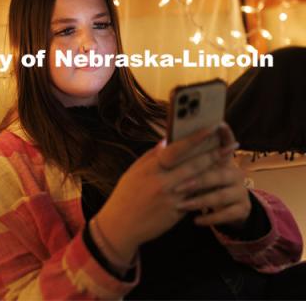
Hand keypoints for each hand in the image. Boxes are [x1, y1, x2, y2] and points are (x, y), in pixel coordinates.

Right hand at [96, 123, 235, 262]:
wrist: (121, 225)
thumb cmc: (126, 194)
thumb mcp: (134, 171)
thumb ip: (152, 156)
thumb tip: (166, 141)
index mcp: (152, 167)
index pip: (178, 148)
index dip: (196, 137)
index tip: (211, 127)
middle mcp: (163, 181)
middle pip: (195, 164)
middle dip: (215, 153)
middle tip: (232, 145)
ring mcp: (171, 198)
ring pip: (199, 181)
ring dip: (216, 170)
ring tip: (229, 161)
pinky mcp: (177, 213)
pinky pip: (195, 198)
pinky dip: (206, 189)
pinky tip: (218, 182)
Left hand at [175, 123, 251, 228]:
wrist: (224, 212)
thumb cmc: (201, 185)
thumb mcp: (193, 171)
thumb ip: (182, 157)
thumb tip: (164, 141)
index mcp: (220, 159)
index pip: (224, 142)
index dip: (224, 134)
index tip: (219, 124)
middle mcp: (233, 171)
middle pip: (217, 172)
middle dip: (197, 180)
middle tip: (177, 187)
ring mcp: (240, 190)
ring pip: (221, 195)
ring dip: (200, 201)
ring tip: (182, 206)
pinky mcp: (242, 208)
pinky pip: (227, 214)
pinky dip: (210, 218)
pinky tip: (196, 220)